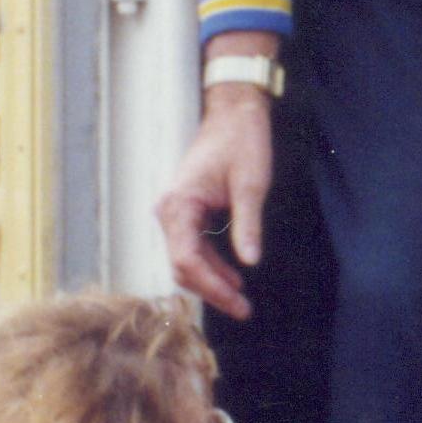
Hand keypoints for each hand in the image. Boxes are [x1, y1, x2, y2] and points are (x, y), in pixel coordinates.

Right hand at [155, 86, 273, 321]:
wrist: (234, 113)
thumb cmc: (242, 141)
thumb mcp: (252, 184)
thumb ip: (248, 224)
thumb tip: (250, 262)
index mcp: (179, 204)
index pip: (186, 259)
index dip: (211, 287)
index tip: (238, 303)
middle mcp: (169, 211)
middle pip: (183, 265)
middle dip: (212, 290)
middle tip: (244, 309)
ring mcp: (175, 211)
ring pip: (187, 259)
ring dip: (211, 281)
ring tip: (241, 299)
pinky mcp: (186, 211)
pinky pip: (193, 246)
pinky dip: (211, 264)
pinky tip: (233, 277)